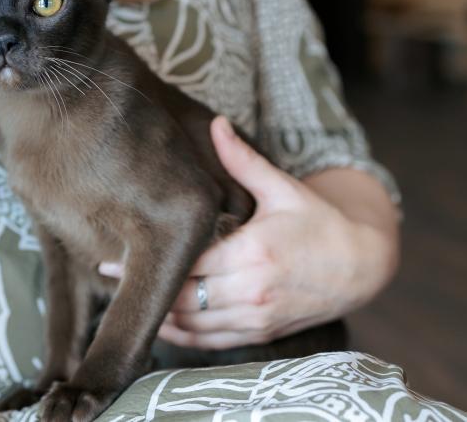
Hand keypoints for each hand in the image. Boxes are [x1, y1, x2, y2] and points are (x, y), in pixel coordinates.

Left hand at [98, 116, 397, 349]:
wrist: (361, 265)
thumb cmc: (319, 222)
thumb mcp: (282, 188)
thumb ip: (242, 161)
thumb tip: (216, 123)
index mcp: (253, 251)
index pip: (187, 262)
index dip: (147, 260)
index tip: (110, 255)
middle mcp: (251, 290)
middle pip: (182, 296)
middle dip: (143, 287)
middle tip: (106, 273)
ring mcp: (256, 316)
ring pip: (192, 325)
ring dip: (157, 315)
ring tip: (124, 297)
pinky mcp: (261, 333)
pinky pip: (211, 342)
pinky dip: (182, 337)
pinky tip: (160, 323)